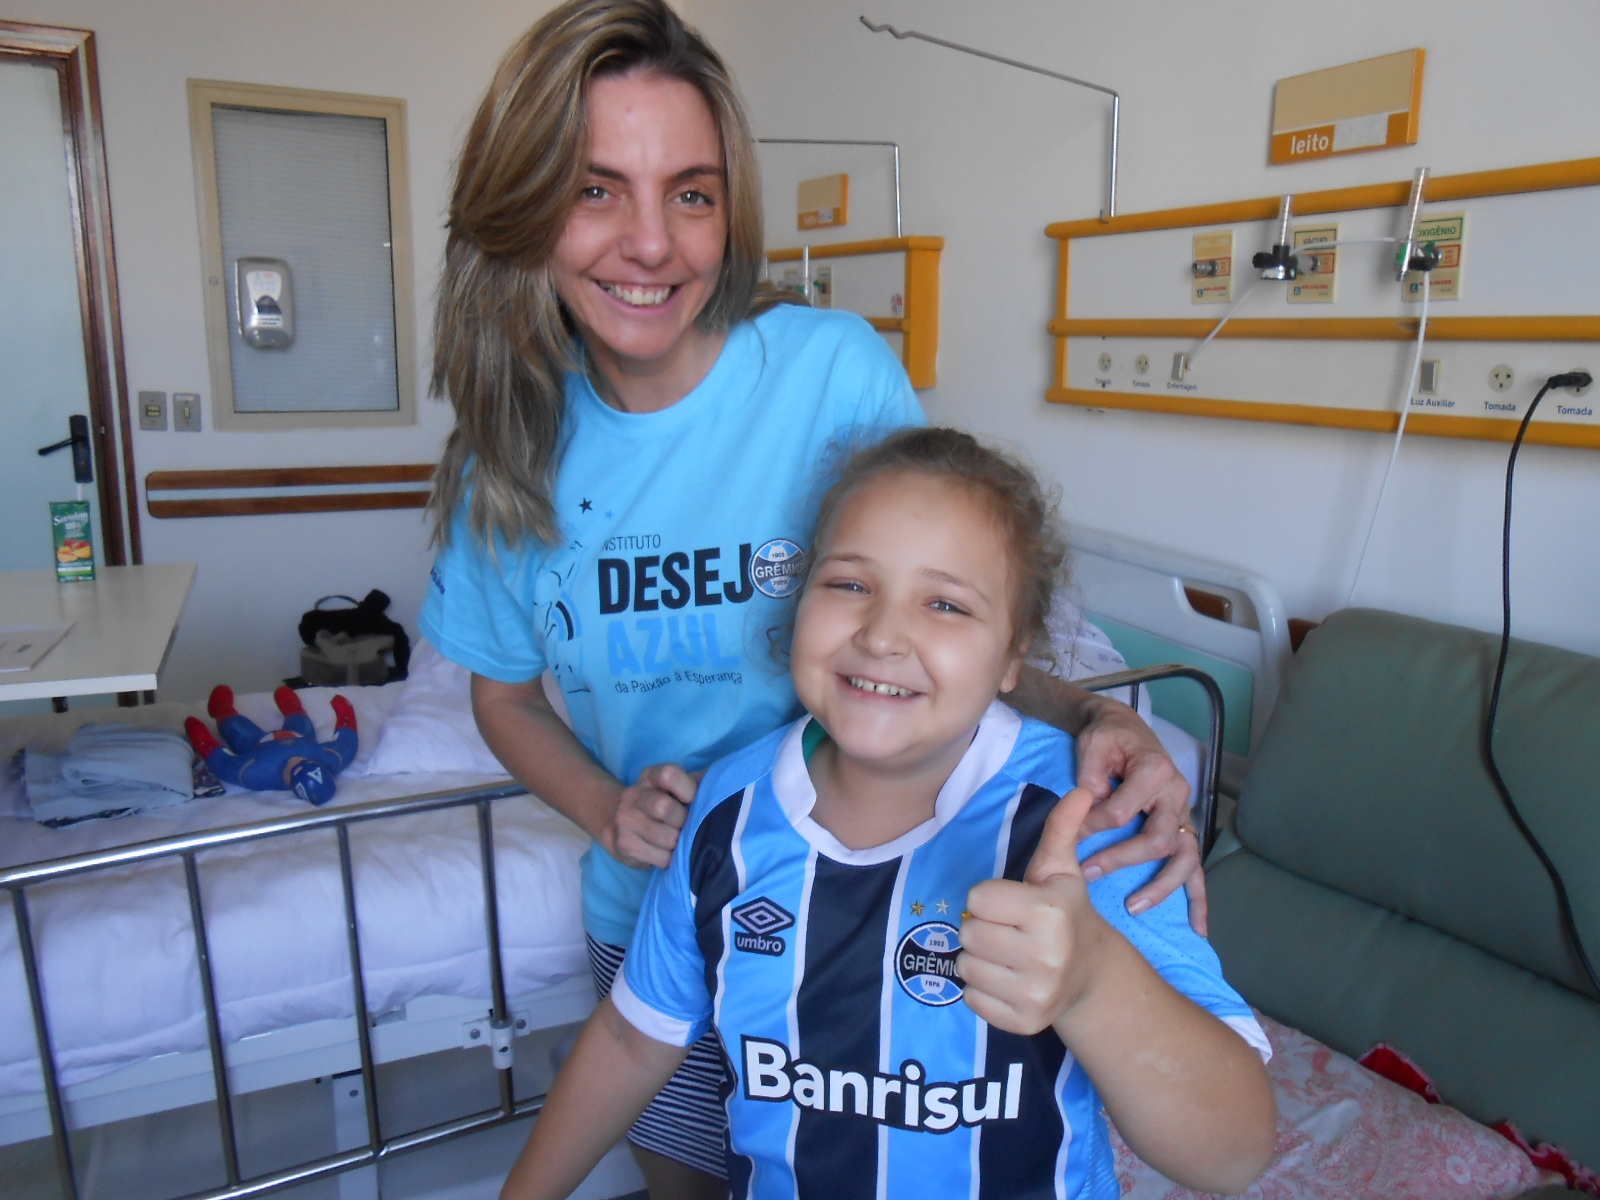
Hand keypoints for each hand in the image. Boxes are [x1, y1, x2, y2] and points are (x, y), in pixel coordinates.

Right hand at [607, 762, 695, 869]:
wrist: (624, 826)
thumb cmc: (665, 804)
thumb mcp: (680, 788)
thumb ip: (700, 783)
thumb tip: (728, 781)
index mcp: (650, 776)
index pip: (669, 774)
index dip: (687, 789)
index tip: (692, 799)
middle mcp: (633, 794)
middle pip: (664, 807)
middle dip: (683, 821)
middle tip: (684, 825)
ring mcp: (625, 819)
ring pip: (667, 837)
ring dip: (679, 844)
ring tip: (677, 840)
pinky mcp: (625, 844)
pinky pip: (661, 858)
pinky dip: (670, 859)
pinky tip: (667, 852)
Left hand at [958, 788, 1103, 1035]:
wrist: (1091, 973)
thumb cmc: (1065, 913)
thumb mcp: (1060, 870)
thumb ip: (1062, 829)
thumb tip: (1081, 789)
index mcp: (1049, 912)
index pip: (978, 898)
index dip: (990, 898)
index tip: (1012, 904)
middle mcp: (1045, 956)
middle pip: (969, 933)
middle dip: (983, 928)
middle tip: (1008, 931)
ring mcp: (1035, 994)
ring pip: (966, 967)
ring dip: (979, 959)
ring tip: (1007, 955)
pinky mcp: (1023, 1023)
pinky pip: (971, 999)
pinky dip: (981, 990)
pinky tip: (1007, 979)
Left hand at [1073, 700, 1206, 932]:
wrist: (1126, 729)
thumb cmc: (1108, 737)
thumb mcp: (1092, 743)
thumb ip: (1090, 772)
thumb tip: (1090, 803)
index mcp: (1154, 771)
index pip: (1123, 812)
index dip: (1094, 826)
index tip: (1072, 832)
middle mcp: (1176, 794)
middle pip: (1157, 839)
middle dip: (1121, 860)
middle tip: (1087, 873)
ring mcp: (1183, 814)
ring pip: (1183, 857)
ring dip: (1161, 886)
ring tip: (1134, 907)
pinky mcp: (1183, 828)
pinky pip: (1196, 866)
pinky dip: (1199, 897)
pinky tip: (1199, 925)